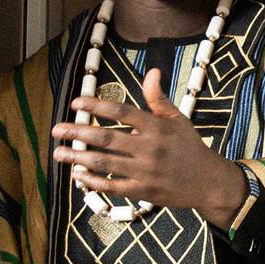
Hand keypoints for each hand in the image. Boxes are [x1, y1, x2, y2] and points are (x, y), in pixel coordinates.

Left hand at [53, 69, 250, 227]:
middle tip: (55, 130)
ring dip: (78, 157)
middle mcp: (149, 148)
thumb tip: (152, 72)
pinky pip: (113, 187)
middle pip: (106, 138)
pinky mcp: (143, 191)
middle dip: (77, 132)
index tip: (75, 102)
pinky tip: (78, 175)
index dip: (96, 106)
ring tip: (58, 152)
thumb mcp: (178, 119)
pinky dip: (93, 182)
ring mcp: (145, 172)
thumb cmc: (190, 147)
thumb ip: (158, 98)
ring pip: (105, 163)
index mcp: (156, 127)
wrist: (209, 183)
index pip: (121, 112)